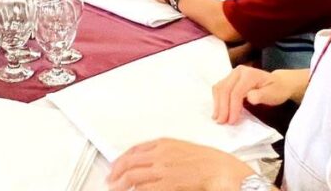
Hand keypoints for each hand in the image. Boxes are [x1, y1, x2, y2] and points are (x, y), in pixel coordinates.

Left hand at [107, 138, 254, 190]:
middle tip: (110, 181)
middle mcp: (159, 154)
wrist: (220, 169)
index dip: (120, 160)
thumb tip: (146, 161)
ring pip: (133, 176)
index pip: (133, 150)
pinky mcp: (168, 183)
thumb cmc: (206, 159)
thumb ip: (162, 152)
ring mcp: (163, 169)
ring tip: (116, 189)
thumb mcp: (180, 147)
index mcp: (162, 143)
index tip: (115, 167)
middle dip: (116, 173)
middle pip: (128, 163)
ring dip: (121, 184)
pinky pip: (145, 188)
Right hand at [212, 65, 295, 124]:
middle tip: (221, 122)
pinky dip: (217, 100)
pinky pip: (219, 88)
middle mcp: (238, 71)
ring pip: (219, 88)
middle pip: (225, 89)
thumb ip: (261, 95)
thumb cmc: (277, 90)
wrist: (279, 83)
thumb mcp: (274, 94)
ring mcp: (233, 74)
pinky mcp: (229, 79)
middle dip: (222, 107)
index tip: (231, 121)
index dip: (232, 107)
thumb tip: (249, 98)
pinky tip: (218, 110)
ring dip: (217, 104)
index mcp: (249, 74)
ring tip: (217, 118)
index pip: (236, 91)